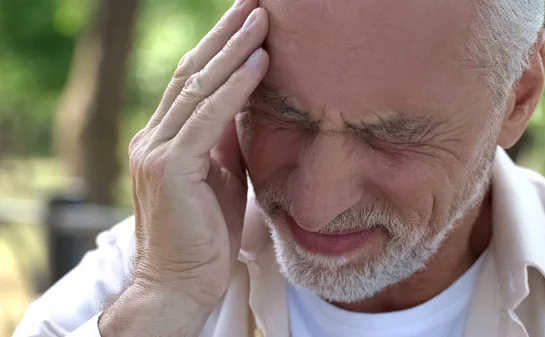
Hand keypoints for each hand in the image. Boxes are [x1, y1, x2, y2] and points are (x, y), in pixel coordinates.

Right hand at [127, 0, 267, 309]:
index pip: (191, 82)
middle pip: (190, 72)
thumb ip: (224, 141)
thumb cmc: (205, 233)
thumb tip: (244, 106)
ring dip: (233, 50)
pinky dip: (234, 87)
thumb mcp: (219, 176)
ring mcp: (155, 149)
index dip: (218, 49)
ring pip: (198, 87)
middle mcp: (152, 136)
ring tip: (261, 18)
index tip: (246, 23)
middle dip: (224, 35)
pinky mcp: (169, 166)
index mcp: (163, 138)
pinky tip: (259, 62)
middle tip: (254, 4)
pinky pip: (208, 117)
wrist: (182, 282)